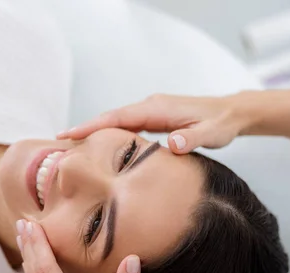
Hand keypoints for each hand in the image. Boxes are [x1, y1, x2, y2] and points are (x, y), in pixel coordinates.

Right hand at [58, 93, 251, 153]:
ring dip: (95, 132)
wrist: (230, 113)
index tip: (68, 136)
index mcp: (157, 108)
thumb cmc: (220, 124)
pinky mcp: (154, 118)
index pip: (117, 118)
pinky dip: (110, 134)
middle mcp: (150, 106)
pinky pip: (126, 126)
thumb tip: (172, 143)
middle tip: (58, 146)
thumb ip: (191, 138)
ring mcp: (151, 111)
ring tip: (72, 149)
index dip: (91, 127)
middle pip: (110, 118)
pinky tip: (101, 147)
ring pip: (116, 122)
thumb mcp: (210, 134)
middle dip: (84, 129)